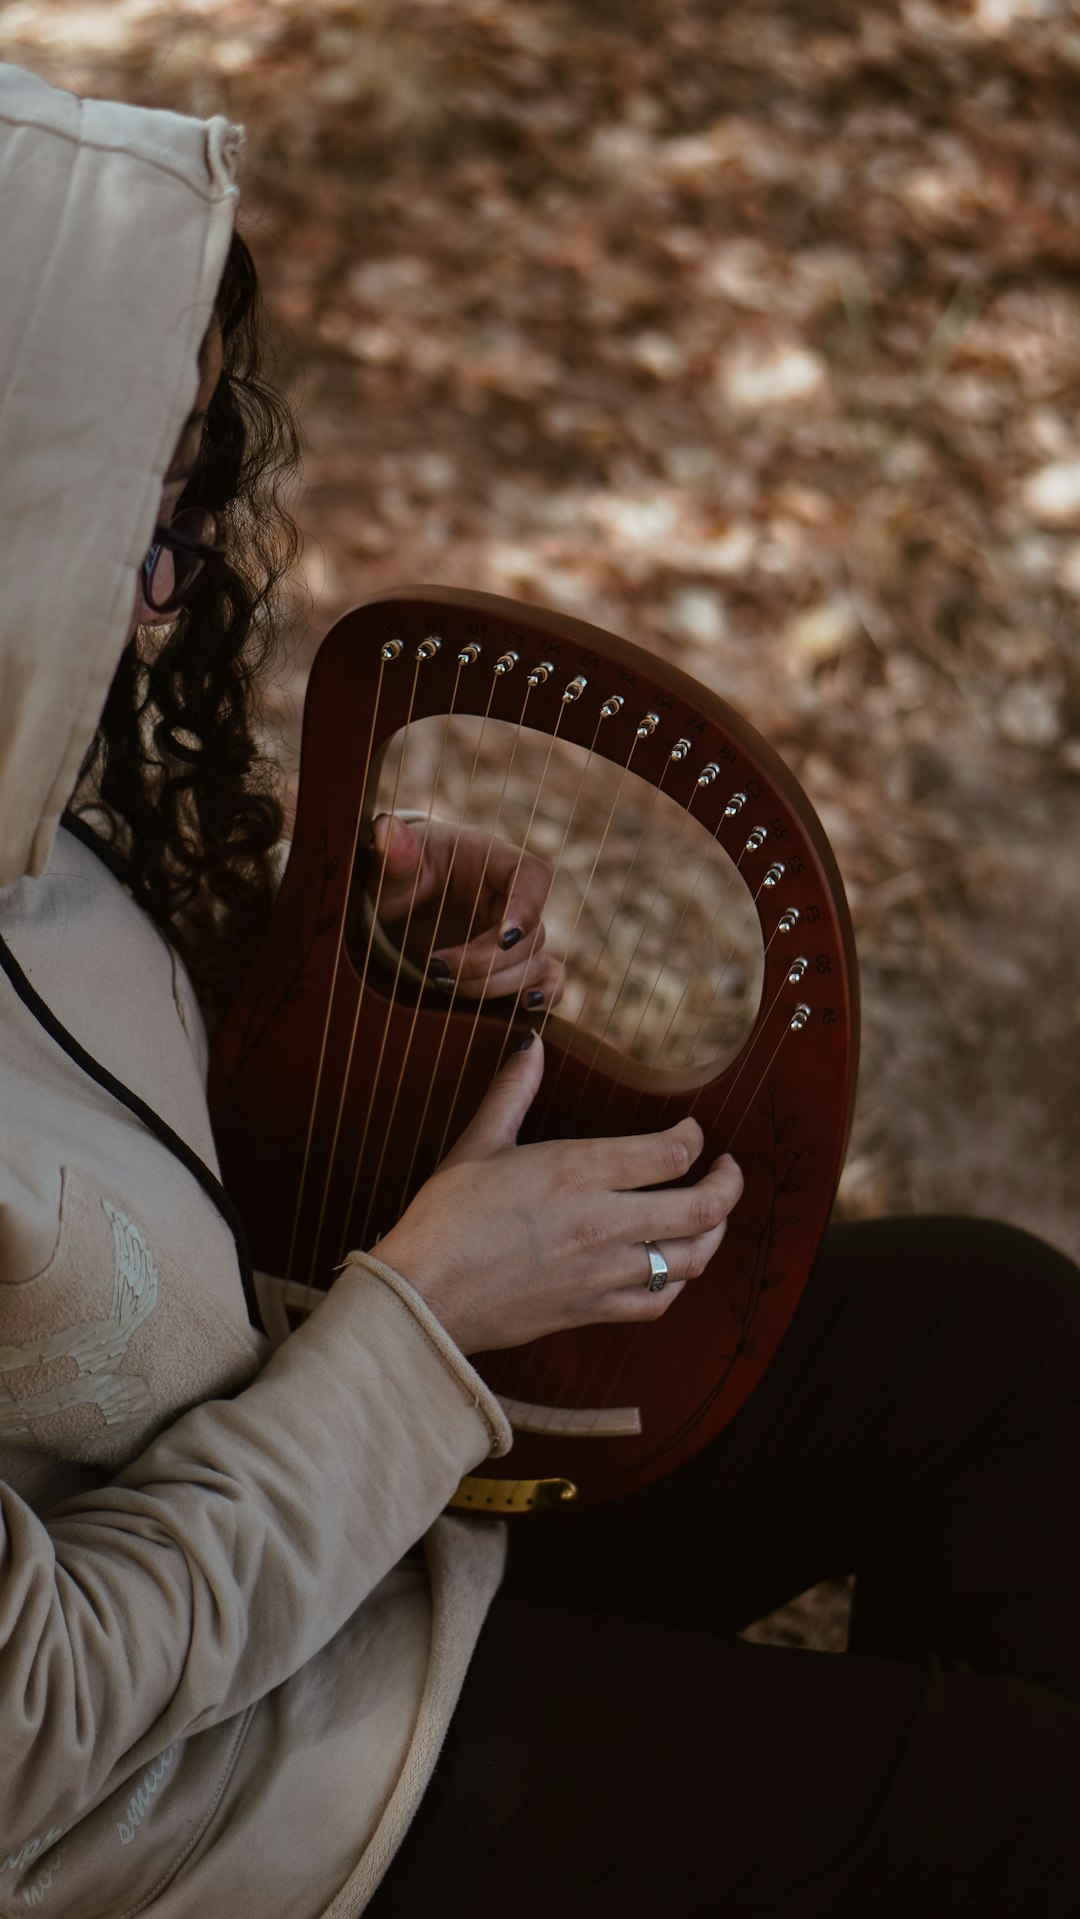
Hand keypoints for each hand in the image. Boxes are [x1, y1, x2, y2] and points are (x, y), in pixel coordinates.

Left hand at [369, 813, 562, 1007]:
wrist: (397, 906)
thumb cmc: (399, 875)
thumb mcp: (391, 868)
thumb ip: (393, 855)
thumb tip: (386, 827)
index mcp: (491, 859)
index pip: (532, 876)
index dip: (527, 909)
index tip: (502, 938)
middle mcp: (511, 898)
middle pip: (532, 934)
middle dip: (486, 962)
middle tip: (436, 970)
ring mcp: (515, 933)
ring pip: (534, 965)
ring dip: (493, 986)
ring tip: (441, 984)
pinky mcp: (512, 963)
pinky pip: (547, 979)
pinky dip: (544, 995)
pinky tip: (521, 1007)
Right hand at [373, 1035, 743, 1354]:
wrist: (424, 1295)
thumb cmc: (445, 1217)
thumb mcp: (478, 1143)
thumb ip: (513, 1091)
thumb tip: (531, 1044)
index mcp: (578, 1171)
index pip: (672, 1153)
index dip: (694, 1139)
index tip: (691, 1133)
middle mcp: (603, 1222)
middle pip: (702, 1207)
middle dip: (728, 1184)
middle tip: (728, 1170)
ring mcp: (602, 1272)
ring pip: (691, 1258)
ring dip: (715, 1233)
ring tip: (714, 1215)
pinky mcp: (592, 1310)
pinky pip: (659, 1302)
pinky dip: (679, 1283)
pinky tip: (674, 1267)